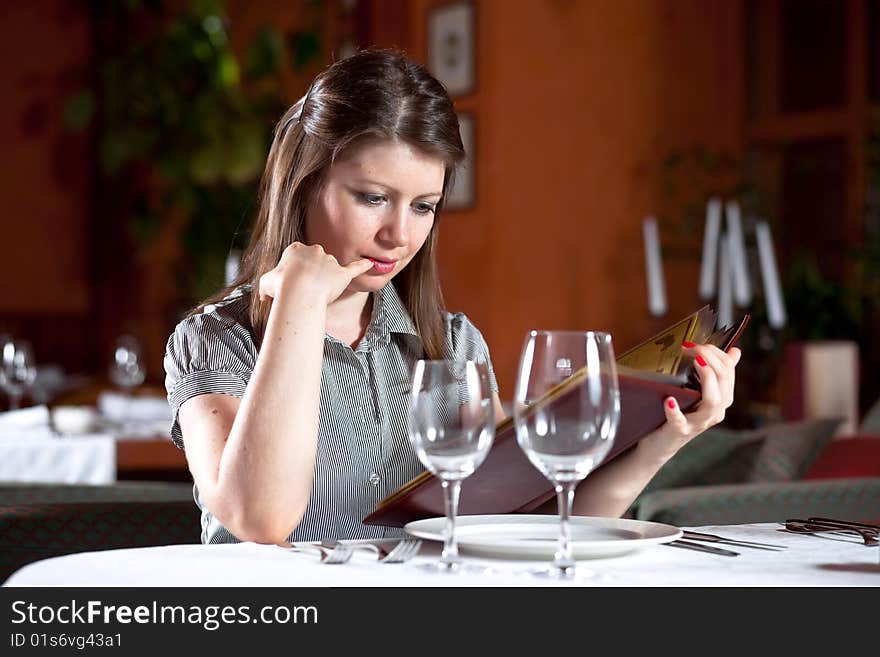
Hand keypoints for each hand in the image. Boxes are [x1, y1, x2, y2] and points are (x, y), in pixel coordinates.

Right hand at [257, 242, 373, 305]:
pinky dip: (363, 266)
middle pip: (315, 263)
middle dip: (311, 275)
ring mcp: (330, 261)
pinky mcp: (342, 273)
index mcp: (296, 248)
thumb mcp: (266, 283)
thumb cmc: (280, 287)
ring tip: (316, 295)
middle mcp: (314, 250)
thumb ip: (266, 286)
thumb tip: (265, 295)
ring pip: (329, 271)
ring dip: (325, 282)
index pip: (297, 258)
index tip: (291, 283)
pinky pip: (355, 268)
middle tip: (304, 290)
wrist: (298, 292)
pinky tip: (370, 265)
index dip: (294, 273)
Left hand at [653, 343, 742, 454]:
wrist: (661, 442)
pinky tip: (669, 400)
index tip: (695, 343)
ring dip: (706, 377)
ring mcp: (699, 423)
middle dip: (709, 357)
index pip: (728, 369)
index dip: (714, 352)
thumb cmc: (680, 412)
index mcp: (722, 398)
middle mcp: (716, 411)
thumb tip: (735, 351)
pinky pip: (681, 422)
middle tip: (690, 347)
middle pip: (724, 379)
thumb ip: (715, 372)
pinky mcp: (680, 432)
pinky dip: (675, 410)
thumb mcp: (697, 390)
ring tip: (695, 362)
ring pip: (714, 401)